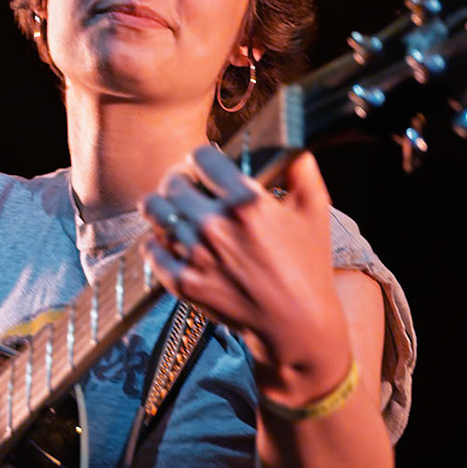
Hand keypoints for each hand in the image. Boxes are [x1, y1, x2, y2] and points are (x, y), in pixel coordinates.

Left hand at [141, 146, 351, 395]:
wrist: (295, 325)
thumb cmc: (308, 266)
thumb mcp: (315, 212)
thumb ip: (302, 169)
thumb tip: (291, 143)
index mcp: (246, 203)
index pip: (200, 157)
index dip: (202, 159)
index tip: (204, 166)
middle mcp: (216, 226)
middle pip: (173, 182)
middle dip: (180, 180)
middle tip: (187, 187)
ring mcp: (196, 256)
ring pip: (155, 212)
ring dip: (162, 207)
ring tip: (172, 210)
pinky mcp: (184, 282)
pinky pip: (151, 249)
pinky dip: (155, 242)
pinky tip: (167, 240)